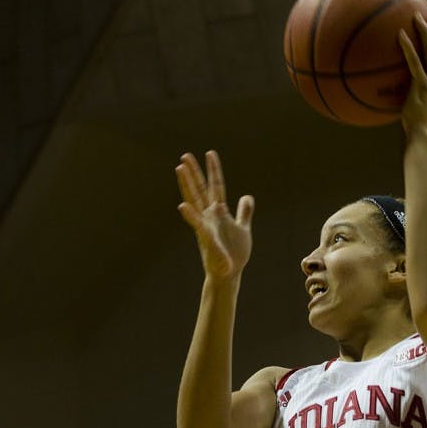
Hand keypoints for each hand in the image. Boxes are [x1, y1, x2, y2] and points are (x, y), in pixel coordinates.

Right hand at [176, 150, 254, 281]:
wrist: (228, 274)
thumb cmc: (234, 253)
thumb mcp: (243, 228)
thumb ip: (244, 212)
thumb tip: (247, 197)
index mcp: (218, 213)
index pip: (216, 186)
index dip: (214, 170)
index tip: (210, 153)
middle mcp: (209, 216)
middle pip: (200, 190)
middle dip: (194, 173)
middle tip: (185, 155)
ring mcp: (205, 226)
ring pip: (194, 201)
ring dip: (187, 185)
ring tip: (179, 169)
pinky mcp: (206, 238)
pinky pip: (197, 226)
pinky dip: (190, 216)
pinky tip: (182, 206)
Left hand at [399, 12, 426, 137]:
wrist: (422, 137)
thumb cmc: (417, 129)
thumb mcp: (420, 110)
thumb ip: (416, 97)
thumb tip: (400, 91)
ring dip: (425, 31)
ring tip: (417, 16)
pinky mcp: (422, 86)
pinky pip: (415, 62)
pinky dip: (408, 47)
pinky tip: (400, 35)